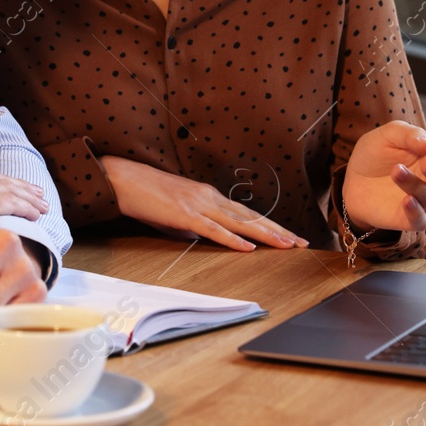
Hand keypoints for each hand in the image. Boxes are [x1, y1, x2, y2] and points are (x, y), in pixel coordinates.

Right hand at [101, 154, 308, 251]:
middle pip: (251, 217)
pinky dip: (232, 239)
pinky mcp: (184, 214)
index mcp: (209, 196)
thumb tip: (205, 239)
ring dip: (265, 235)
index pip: (246, 214)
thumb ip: (195, 225)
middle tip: (302, 243)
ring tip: (286, 245)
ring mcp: (198, 205)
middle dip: (278, 231)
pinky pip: (212, 229)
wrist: (124, 179)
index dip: (270, 225)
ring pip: (239, 222)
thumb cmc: (147, 195)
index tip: (290, 236)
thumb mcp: (177, 213)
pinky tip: (247, 247)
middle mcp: (209, 197)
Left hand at [341, 121, 425, 233]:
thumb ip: (410, 134)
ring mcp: (423, 201)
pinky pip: (421, 220)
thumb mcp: (389, 135)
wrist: (352, 178)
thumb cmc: (376, 154)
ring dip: (417, 185)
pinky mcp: (409, 219)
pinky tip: (406, 200)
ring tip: (396, 171)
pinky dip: (416, 212)